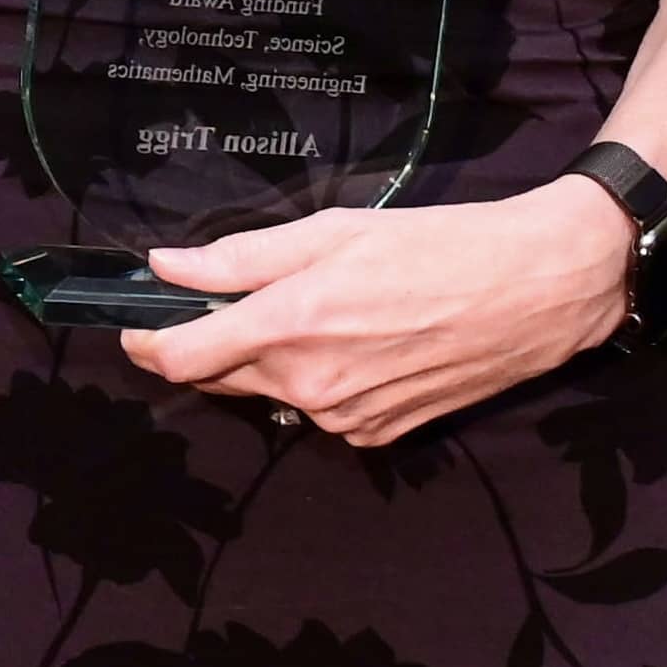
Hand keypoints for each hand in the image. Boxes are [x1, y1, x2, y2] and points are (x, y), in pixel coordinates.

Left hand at [116, 178, 632, 448]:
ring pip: (272, 392)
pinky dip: (317, 379)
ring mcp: (345, 418)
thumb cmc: (435, 244)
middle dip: (211, 342)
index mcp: (292, 325)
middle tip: (230, 296)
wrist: (533, 291)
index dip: (149, 341)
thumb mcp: (332, 231)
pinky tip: (357, 341)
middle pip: (223, 375)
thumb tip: (167, 266)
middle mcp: (311, 385)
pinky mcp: (379, 435)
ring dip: (269, 359)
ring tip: (320, 308)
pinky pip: (320, 410)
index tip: (133, 324)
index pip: (184, 356)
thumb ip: (241, 257)